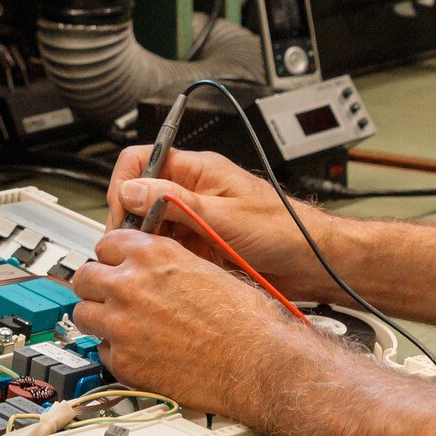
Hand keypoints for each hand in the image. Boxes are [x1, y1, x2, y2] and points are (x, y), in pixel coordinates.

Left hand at [70, 228, 312, 419]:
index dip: (112, 256)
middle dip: (96, 285)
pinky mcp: (124, 361)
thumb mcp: (206, 268)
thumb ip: (170, 264)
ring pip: (82, 314)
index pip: (105, 243)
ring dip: (99, 317)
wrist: (257, 361)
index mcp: (153, 255)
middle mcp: (130, 285)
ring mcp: (121, 324)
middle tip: (108, 295)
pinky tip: (137, 351)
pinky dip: (115, 351)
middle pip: (84, 277)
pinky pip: (101, 351)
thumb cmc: (247, 320)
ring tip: (118, 325)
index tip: (115, 264)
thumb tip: (156, 268)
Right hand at [106, 144, 343, 298]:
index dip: (124, 187)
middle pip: (141, 198)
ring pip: (153, 228)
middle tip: (136, 249)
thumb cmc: (285, 229)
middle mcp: (192, 192)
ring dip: (152, 246)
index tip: (124, 218)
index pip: (141, 162)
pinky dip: (167, 262)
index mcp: (198, 170)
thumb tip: (133, 191)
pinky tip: (176, 273)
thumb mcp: (227, 217)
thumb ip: (177, 203)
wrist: (311, 262)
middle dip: (134, 224)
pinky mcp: (200, 246)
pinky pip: (170, 251)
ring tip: (161, 263)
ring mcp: (195, 220)